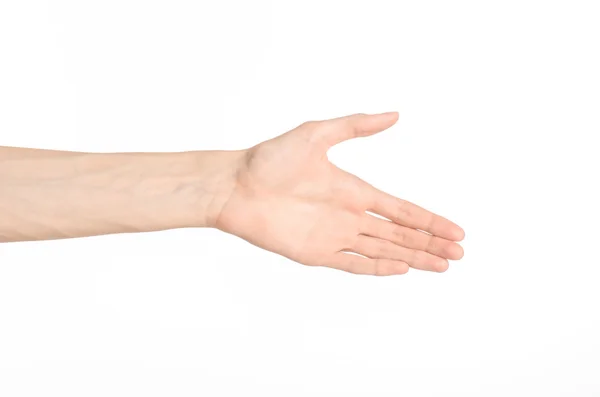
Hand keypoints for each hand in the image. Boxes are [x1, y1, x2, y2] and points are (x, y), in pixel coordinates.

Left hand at [215, 112, 464, 275]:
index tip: (456, 230)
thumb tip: (395, 114)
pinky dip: (378, 268)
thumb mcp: (317, 134)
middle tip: (458, 253)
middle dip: (430, 244)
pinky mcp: (315, 252)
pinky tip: (401, 270)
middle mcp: (349, 215)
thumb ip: (356, 126)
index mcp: (354, 190)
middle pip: (399, 234)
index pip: (402, 210)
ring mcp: (334, 236)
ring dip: (413, 258)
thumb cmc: (271, 158)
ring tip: (441, 265)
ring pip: (383, 251)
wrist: (234, 185)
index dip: (429, 221)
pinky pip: (353, 263)